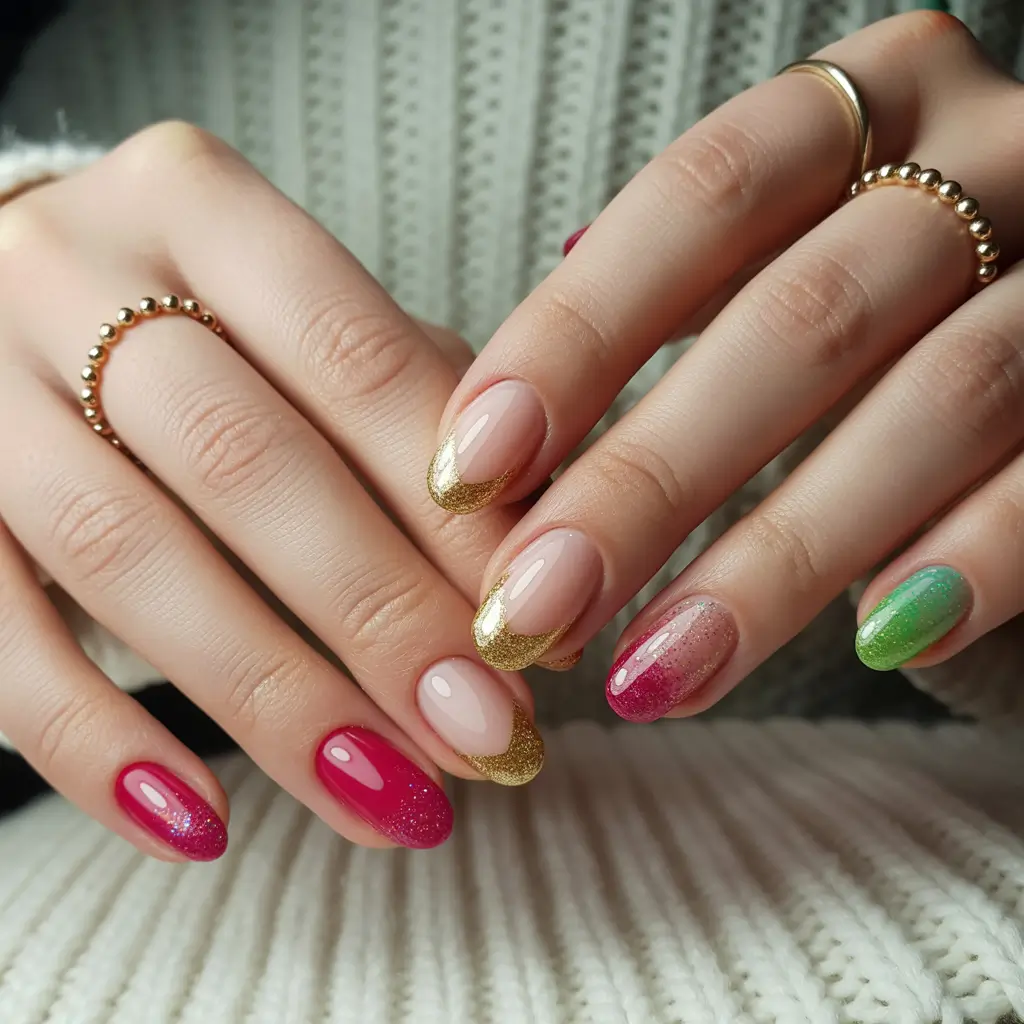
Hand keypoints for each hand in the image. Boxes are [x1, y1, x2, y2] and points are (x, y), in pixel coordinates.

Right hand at [0, 121, 542, 860]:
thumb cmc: (216, 327)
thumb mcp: (318, 326)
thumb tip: (545, 563)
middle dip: (385, 618)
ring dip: (277, 703)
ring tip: (392, 799)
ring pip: (130, 560)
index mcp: (201, 206)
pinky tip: (198, 827)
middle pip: (248, 464)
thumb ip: (427, 412)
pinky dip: (97, 744)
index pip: (356, 358)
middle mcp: (70, 272)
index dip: (455, 508)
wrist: (23, 297)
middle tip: (489, 734)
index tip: (540, 627)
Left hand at [428, 12, 1023, 717]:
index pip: (703, 194)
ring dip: (776, 559)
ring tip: (654, 673)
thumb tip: (510, 397)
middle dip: (650, 480)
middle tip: (533, 608)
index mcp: (878, 101)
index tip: (468, 468)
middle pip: (803, 317)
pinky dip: (967, 565)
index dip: (575, 335)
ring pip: (938, 401)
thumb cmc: (883, 329)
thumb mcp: (776, 277)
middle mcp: (998, 154)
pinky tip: (869, 643)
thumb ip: (674, 309)